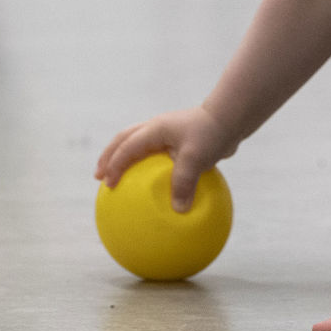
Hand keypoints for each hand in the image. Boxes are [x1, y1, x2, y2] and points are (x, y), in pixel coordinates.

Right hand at [97, 106, 234, 210]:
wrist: (231, 119)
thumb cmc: (212, 134)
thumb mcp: (197, 158)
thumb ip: (184, 182)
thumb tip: (178, 211)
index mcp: (155, 130)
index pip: (127, 147)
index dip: (115, 165)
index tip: (108, 185)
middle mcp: (156, 129)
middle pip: (122, 141)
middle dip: (108, 158)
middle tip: (99, 178)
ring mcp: (165, 134)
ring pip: (136, 145)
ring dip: (123, 159)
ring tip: (117, 179)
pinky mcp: (176, 142)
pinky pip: (156, 155)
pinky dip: (147, 167)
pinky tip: (153, 188)